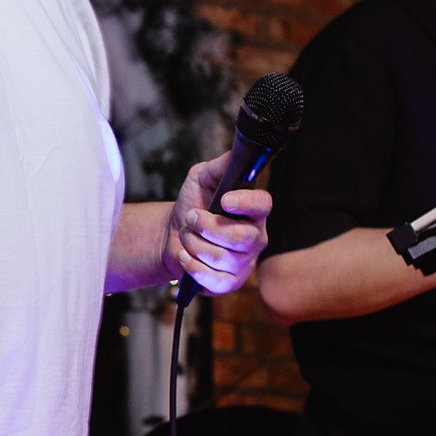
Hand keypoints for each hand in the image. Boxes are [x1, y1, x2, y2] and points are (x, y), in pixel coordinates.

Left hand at [163, 154, 270, 293]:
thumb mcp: (202, 178)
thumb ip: (221, 166)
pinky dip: (192, 266)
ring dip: (193, 243)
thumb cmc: (193, 204)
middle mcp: (255, 237)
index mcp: (254, 211)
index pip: (263, 205)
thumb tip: (237, 153)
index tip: (224, 200)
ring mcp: (244, 262)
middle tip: (192, 218)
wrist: (173, 234)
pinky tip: (186, 256)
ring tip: (187, 236)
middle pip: (241, 237)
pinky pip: (213, 279)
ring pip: (220, 257)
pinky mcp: (230, 282)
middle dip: (207, 226)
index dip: (245, 202)